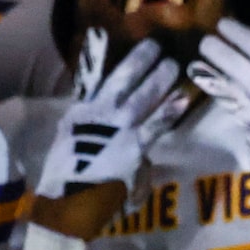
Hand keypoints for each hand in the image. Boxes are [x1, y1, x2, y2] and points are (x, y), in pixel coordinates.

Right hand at [36, 31, 182, 201]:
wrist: (67, 202)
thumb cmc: (68, 176)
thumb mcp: (71, 140)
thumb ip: (94, 127)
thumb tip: (111, 124)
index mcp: (83, 111)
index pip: (105, 80)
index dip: (124, 64)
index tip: (136, 50)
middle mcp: (100, 113)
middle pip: (125, 80)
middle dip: (143, 62)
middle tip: (159, 47)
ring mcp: (118, 129)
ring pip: (143, 97)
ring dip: (160, 79)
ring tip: (174, 65)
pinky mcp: (133, 148)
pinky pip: (156, 125)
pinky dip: (169, 111)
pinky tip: (182, 99)